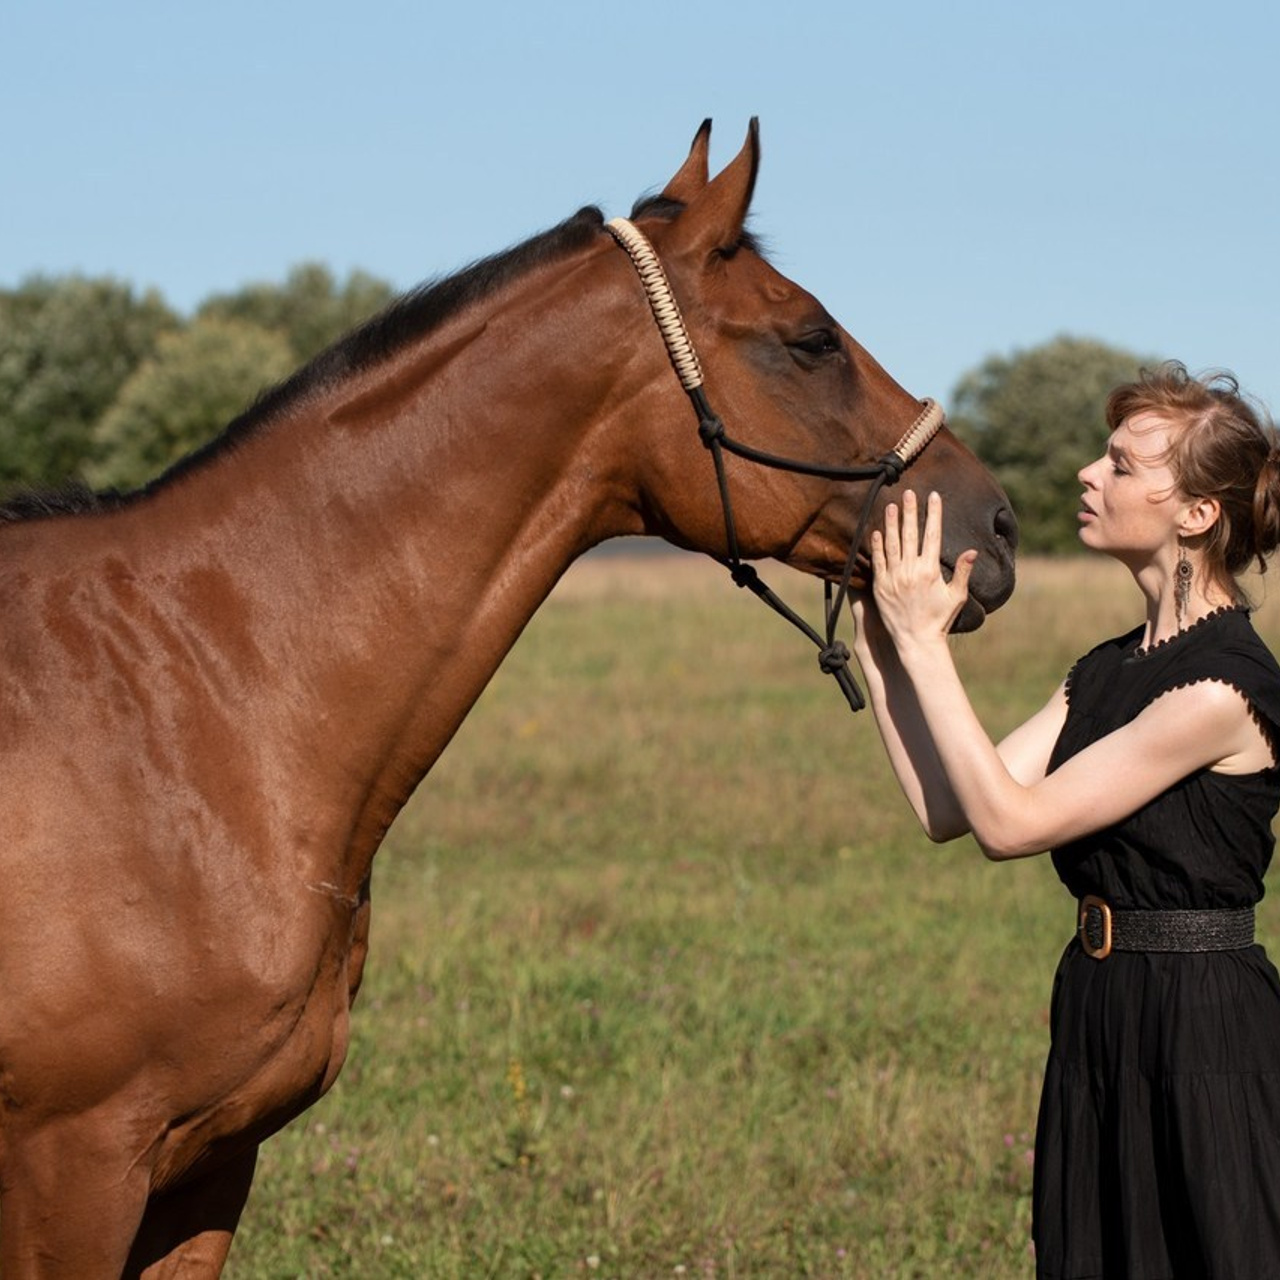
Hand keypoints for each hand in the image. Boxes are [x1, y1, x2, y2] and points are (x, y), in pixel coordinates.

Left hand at [869, 490, 976, 648]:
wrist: (916, 641)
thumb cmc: (939, 619)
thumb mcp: (956, 596)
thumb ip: (963, 572)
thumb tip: (972, 551)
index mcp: (930, 571)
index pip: (932, 535)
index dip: (933, 514)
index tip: (934, 496)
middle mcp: (910, 571)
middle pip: (910, 534)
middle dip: (910, 511)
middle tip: (909, 492)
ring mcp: (893, 578)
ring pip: (891, 544)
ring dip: (891, 523)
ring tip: (890, 505)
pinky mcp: (880, 586)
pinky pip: (878, 561)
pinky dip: (877, 545)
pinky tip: (876, 531)